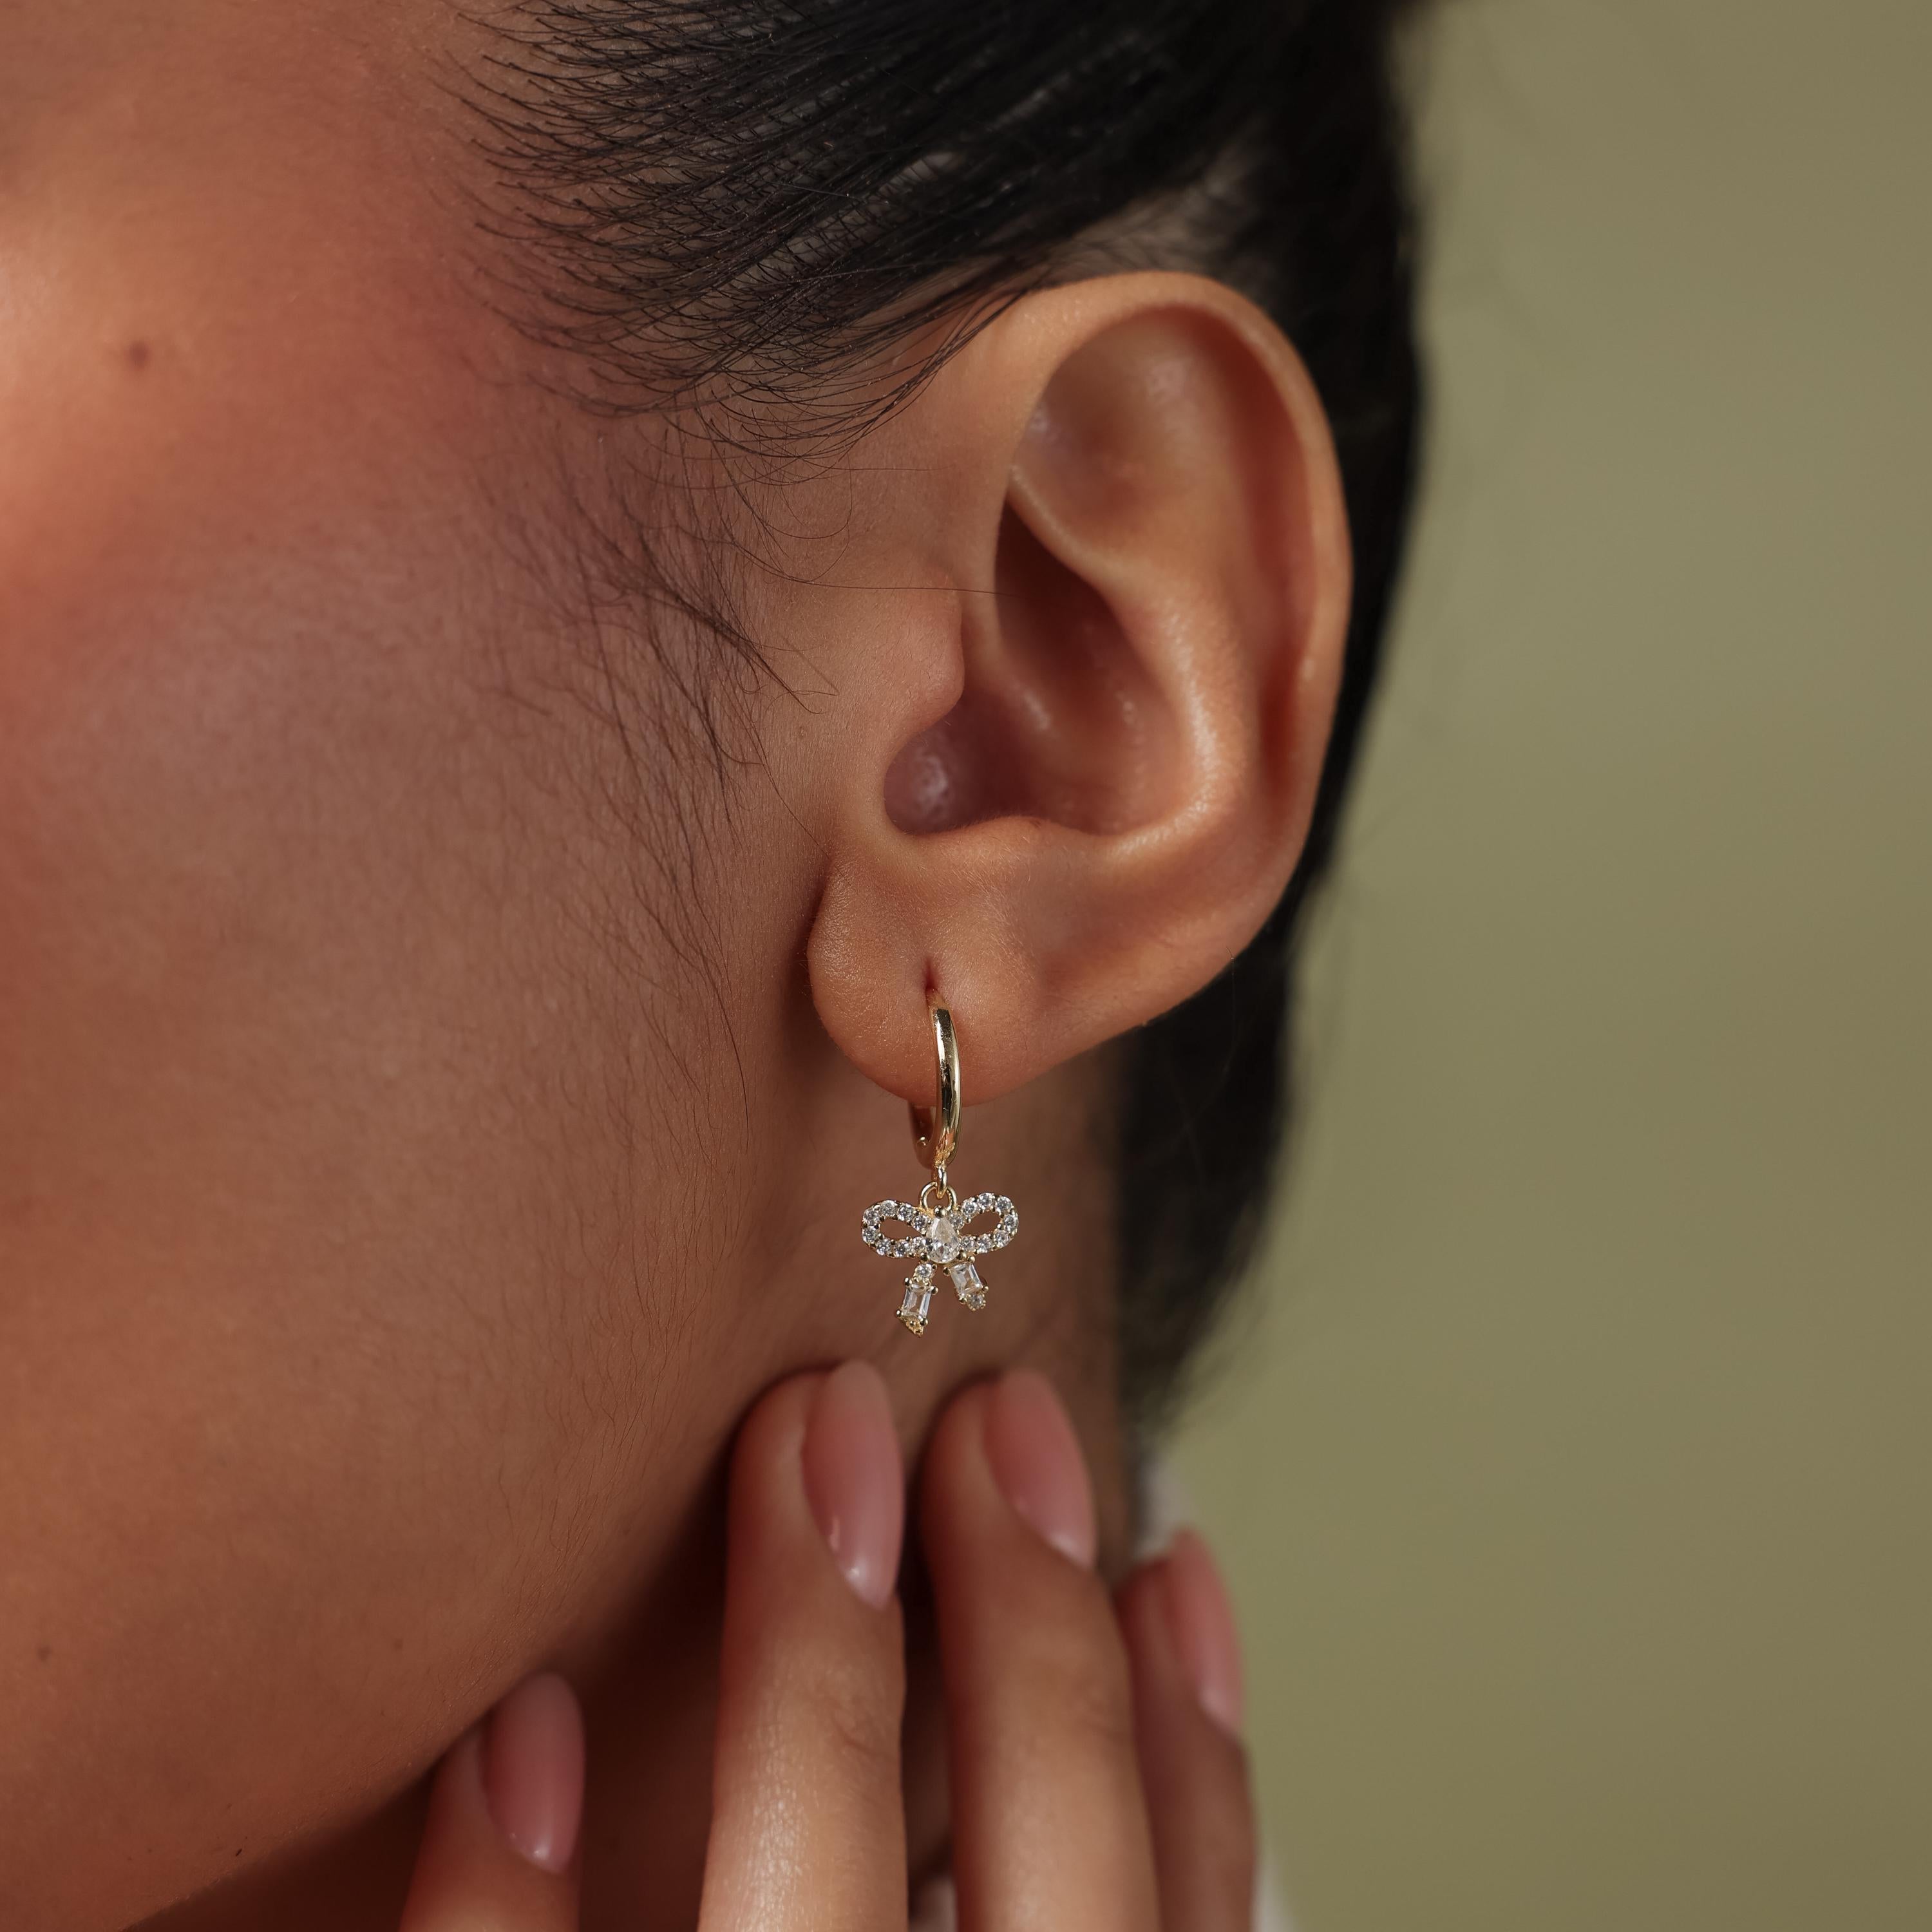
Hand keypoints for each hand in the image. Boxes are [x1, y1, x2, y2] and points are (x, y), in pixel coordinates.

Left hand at [395, 1364, 1253, 1929]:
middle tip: (980, 1408)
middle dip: (1028, 1641)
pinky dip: (509, 1897)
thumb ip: (1045, 1880)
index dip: (1180, 1732)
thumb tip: (1134, 1630)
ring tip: (805, 1443)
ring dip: (816, 1683)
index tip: (1153, 1544)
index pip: (1172, 1923)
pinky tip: (503, 1731)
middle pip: (1042, 1906)